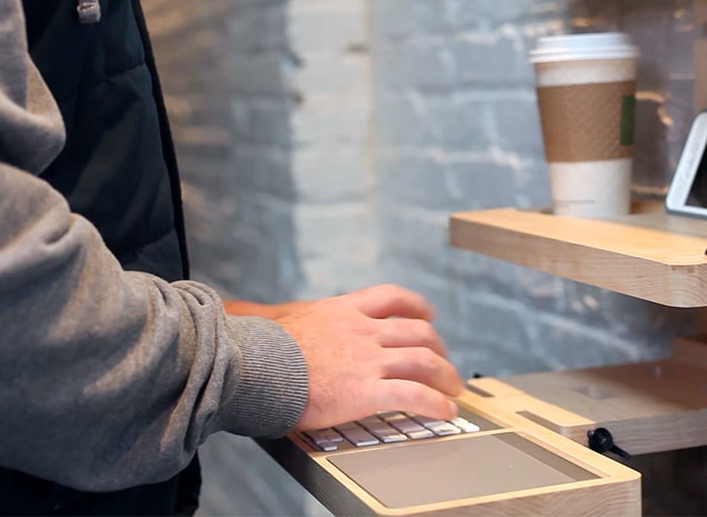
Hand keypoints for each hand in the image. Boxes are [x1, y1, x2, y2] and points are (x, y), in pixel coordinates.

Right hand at [227, 285, 463, 430]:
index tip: (428, 314)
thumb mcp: (286, 318)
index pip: (392, 297)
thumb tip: (265, 317)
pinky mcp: (366, 390)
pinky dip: (436, 403)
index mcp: (344, 310)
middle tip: (445, 362)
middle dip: (438, 347)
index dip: (416, 306)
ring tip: (454, 389)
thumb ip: (298, 319)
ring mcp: (367, 359)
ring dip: (446, 375)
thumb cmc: (261, 346)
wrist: (252, 365)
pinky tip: (445, 410)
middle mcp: (362, 330)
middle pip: (417, 331)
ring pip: (423, 360)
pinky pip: (414, 394)